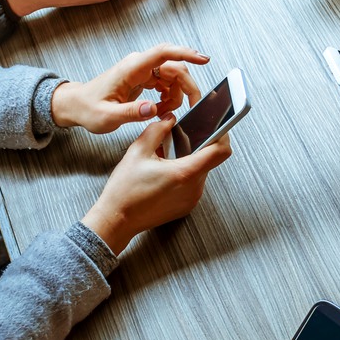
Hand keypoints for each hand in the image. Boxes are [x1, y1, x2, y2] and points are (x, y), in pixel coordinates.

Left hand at [51, 44, 208, 133]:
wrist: (77, 105)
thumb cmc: (89, 109)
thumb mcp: (107, 117)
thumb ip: (131, 112)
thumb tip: (154, 109)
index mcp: (131, 68)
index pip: (163, 53)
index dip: (185, 53)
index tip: (203, 59)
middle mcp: (139, 65)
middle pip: (175, 66)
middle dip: (188, 85)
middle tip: (192, 106)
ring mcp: (142, 70)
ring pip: (173, 75)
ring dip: (177, 94)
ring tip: (165, 111)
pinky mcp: (144, 77)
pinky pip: (167, 83)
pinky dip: (170, 96)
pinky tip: (161, 108)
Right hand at [81, 116, 231, 254]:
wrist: (117, 220)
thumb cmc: (125, 190)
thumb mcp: (138, 151)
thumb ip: (157, 129)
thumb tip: (170, 119)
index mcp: (185, 173)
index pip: (220, 151)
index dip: (222, 134)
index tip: (216, 126)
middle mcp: (194, 188)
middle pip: (209, 159)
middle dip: (198, 145)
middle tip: (180, 138)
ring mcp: (192, 198)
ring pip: (201, 170)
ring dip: (190, 160)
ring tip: (168, 157)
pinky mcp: (187, 205)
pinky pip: (194, 183)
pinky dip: (185, 173)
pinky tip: (166, 171)